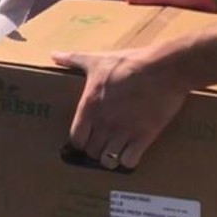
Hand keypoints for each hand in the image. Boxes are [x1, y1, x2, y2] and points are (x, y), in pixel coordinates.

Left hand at [52, 48, 188, 168]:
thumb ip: (73, 59)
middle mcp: (103, 124)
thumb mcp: (96, 60)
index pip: (76, 139)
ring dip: (110, 158)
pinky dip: (129, 161)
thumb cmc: (128, 64)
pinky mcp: (143, 137)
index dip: (80, 141)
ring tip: (115, 151)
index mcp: (89, 108)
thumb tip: (54, 55)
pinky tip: (132, 152)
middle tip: (102, 144)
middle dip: (95, 149)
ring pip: (108, 161)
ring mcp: (123, 132)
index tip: (86, 137)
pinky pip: (129, 162)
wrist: (163, 70)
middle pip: (91, 152)